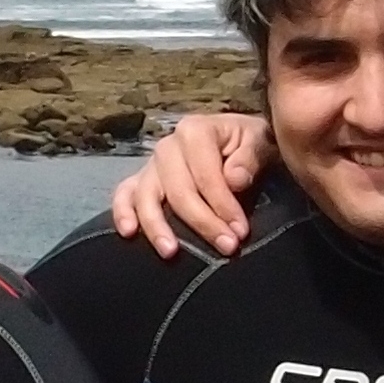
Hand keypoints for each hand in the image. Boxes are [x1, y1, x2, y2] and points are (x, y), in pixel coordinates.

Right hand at [109, 112, 271, 258]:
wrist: (238, 143)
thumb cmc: (249, 144)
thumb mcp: (260, 142)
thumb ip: (250, 157)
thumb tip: (233, 179)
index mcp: (195, 130)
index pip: (205, 174)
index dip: (222, 204)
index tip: (240, 230)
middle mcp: (167, 146)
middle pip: (178, 190)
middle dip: (202, 222)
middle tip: (227, 246)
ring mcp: (151, 164)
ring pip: (146, 196)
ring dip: (157, 226)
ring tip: (171, 252)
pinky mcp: (141, 181)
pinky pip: (125, 195)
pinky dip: (123, 212)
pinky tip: (128, 232)